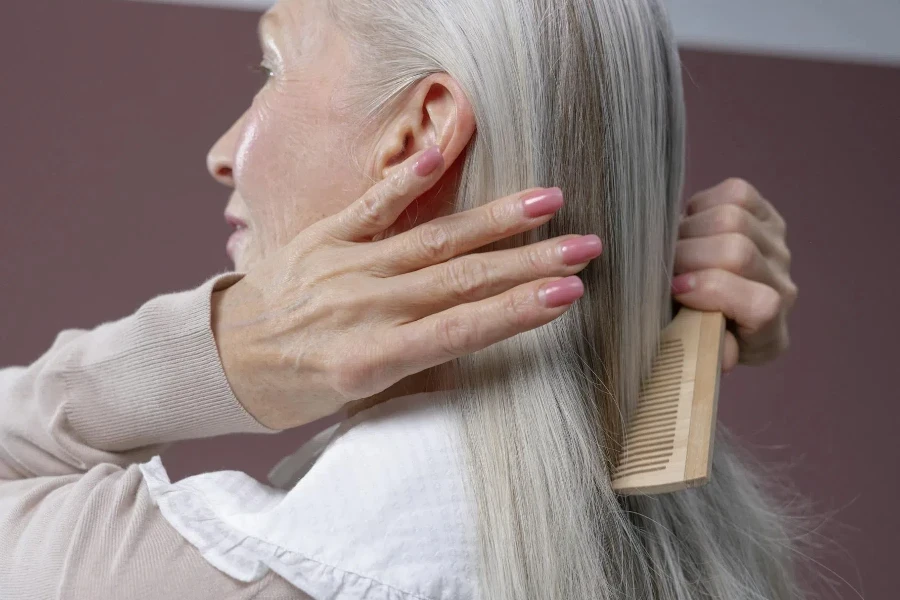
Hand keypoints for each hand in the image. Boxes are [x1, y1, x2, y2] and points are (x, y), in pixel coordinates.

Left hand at [211, 147, 601, 428]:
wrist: (225, 358)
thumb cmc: (298, 387)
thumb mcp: (358, 394)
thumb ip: (413, 357)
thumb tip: (473, 326)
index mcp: (372, 358)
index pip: (461, 329)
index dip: (518, 311)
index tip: (569, 294)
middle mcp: (364, 308)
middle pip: (460, 279)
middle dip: (528, 262)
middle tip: (585, 246)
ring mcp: (344, 266)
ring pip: (432, 239)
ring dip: (493, 220)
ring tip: (546, 201)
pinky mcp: (323, 237)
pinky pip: (370, 205)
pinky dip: (407, 181)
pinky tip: (442, 155)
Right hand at [671, 178, 797, 370]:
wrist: (708, 305)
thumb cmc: (694, 331)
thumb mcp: (694, 352)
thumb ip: (704, 351)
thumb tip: (721, 358)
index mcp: (768, 333)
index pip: (760, 305)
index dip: (713, 291)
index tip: (676, 290)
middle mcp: (782, 287)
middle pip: (738, 252)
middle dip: (687, 255)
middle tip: (663, 266)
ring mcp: (778, 248)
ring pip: (732, 218)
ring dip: (689, 230)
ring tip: (673, 248)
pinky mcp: (766, 215)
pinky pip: (735, 194)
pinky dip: (701, 207)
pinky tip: (690, 228)